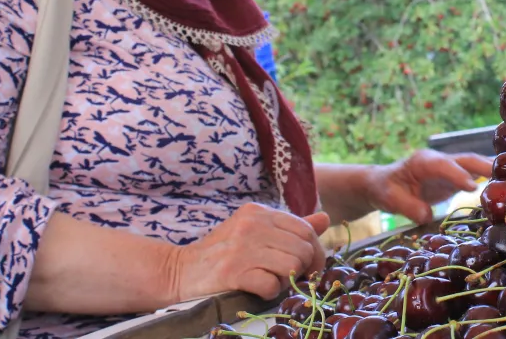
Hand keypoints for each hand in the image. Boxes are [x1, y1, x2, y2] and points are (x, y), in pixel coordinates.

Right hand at [169, 203, 330, 301]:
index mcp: (259, 212)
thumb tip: (325, 218)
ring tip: (270, 281)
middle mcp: (252, 224)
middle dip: (304, 269)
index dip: (315, 251)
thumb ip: (290, 227)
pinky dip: (270, 292)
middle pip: (303, 248)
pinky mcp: (233, 272)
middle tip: (290, 278)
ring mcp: (242, 247)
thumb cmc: (222, 253)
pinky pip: (272, 285)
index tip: (309, 267)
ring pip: (292, 266)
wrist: (180, 270)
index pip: (306, 229)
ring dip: (286, 280)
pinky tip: (257, 289)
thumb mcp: (254, 232)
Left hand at [367, 149, 491, 224]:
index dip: (457, 175)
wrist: (384, 183)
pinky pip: (475, 175)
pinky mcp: (455, 176)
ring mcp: (449, 166)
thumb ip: (408, 207)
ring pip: (475, 165)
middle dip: (486, 167)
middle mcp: (440, 160)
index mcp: (423, 162)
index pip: (443, 166)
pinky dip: (491, 179)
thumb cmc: (385, 190)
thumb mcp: (390, 200)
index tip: (472, 188)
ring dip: (494, 171)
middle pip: (466, 160)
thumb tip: (426, 216)